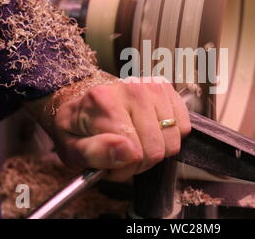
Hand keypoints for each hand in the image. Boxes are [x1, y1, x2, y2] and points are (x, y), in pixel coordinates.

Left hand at [50, 77, 190, 180]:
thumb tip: (127, 152)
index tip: (109, 163)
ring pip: (172, 141)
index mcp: (103, 101)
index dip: (123, 168)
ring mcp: (152, 86)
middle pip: (156, 149)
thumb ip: (94, 152)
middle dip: (139, 162)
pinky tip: (149, 131)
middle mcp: (131, 89)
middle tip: (121, 155)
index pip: (134, 153)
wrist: (81, 97)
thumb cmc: (77, 126)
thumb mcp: (70, 147)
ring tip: (134, 143)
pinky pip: (183, 127)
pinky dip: (169, 136)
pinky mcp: (166, 88)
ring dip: (155, 150)